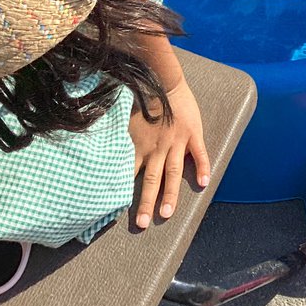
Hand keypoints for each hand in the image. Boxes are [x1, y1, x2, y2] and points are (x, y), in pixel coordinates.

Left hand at [129, 79, 209, 228]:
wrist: (162, 80)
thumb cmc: (141, 98)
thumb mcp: (125, 119)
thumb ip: (118, 137)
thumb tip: (101, 150)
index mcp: (141, 146)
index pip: (131, 174)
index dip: (125, 192)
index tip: (117, 211)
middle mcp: (158, 149)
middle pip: (151, 181)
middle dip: (146, 203)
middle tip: (143, 224)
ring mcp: (176, 143)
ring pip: (173, 173)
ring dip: (170, 195)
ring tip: (167, 214)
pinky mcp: (192, 134)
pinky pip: (199, 154)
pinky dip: (202, 168)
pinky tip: (204, 183)